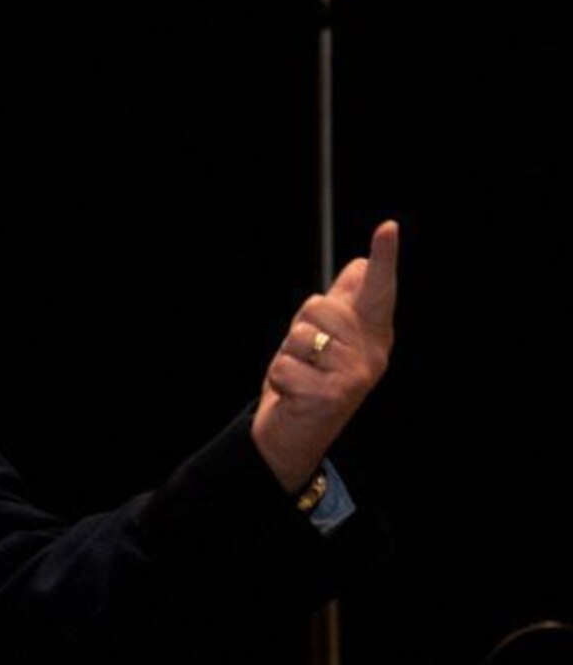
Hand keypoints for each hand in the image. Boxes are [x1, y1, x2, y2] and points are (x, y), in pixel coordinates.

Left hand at [251, 221, 399, 490]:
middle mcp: (372, 356)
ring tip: (302, 377)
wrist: (296, 437)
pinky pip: (282, 364)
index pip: (379, 290)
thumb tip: (358, 263)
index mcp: (373, 336)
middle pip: (318, 306)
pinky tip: (294, 396)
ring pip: (298, 334)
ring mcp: (354, 377)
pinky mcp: (330, 397)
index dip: (384, 258)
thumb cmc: (311, 380)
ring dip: (287, 354)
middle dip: (299, 327)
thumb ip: (343, 305)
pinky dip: (278, 379)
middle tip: (307, 359)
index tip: (387, 227)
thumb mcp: (328, 340)